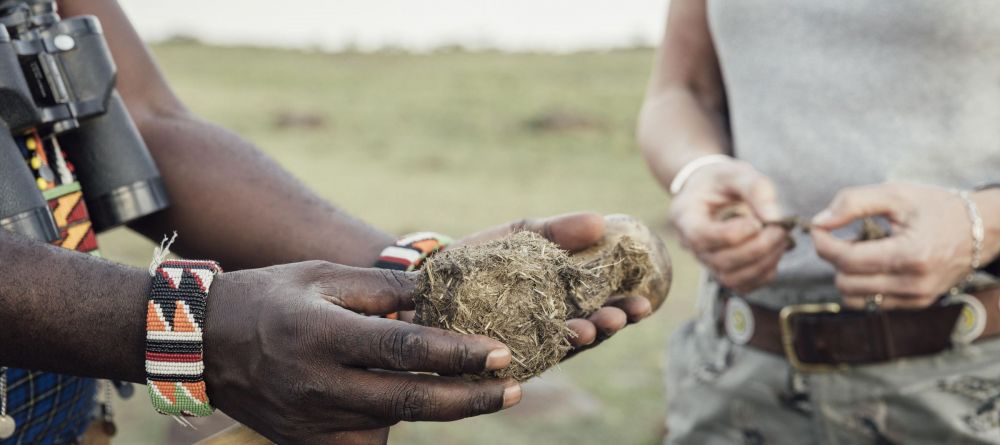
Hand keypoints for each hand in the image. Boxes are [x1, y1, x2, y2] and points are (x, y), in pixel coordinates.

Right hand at [203, 261, 519, 444]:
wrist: (200, 343)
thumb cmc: (268, 298)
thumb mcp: (321, 275)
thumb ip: (381, 289)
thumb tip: (436, 299)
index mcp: (323, 333)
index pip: (406, 350)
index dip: (458, 355)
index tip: (502, 353)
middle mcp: (318, 383)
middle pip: (410, 402)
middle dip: (471, 399)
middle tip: (515, 388)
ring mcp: (310, 421)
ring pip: (392, 425)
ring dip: (440, 411)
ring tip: (476, 392)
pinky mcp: (304, 443)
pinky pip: (364, 442)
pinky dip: (393, 425)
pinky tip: (409, 404)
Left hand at [450, 212, 652, 350]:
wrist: (425, 277)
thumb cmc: (481, 258)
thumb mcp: (520, 236)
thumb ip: (558, 231)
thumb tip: (601, 221)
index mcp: (560, 302)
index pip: (599, 309)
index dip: (622, 308)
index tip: (643, 301)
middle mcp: (547, 329)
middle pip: (585, 333)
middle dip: (605, 326)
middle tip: (618, 316)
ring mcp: (522, 346)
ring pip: (556, 350)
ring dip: (574, 341)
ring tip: (586, 330)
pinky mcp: (492, 359)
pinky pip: (515, 362)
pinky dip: (531, 356)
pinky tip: (543, 347)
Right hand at [669, 159, 786, 292]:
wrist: (711, 192)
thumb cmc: (720, 181)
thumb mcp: (734, 172)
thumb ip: (755, 188)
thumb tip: (774, 217)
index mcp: (685, 217)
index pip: (702, 237)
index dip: (734, 234)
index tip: (757, 221)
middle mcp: (691, 245)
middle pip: (720, 261)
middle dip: (756, 248)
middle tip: (780, 230)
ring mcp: (706, 261)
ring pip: (731, 279)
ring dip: (762, 264)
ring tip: (781, 241)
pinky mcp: (723, 271)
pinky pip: (742, 286)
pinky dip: (764, 275)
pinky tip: (775, 253)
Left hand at [811, 182, 999, 308]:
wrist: (982, 229)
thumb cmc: (937, 208)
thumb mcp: (896, 194)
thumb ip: (852, 203)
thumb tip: (819, 222)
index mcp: (910, 255)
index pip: (846, 260)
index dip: (822, 243)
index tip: (819, 227)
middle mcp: (913, 284)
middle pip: (845, 282)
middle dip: (835, 257)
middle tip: (846, 235)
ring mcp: (916, 299)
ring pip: (853, 298)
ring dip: (847, 274)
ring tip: (862, 249)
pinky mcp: (915, 306)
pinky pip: (870, 303)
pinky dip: (862, 284)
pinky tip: (875, 262)